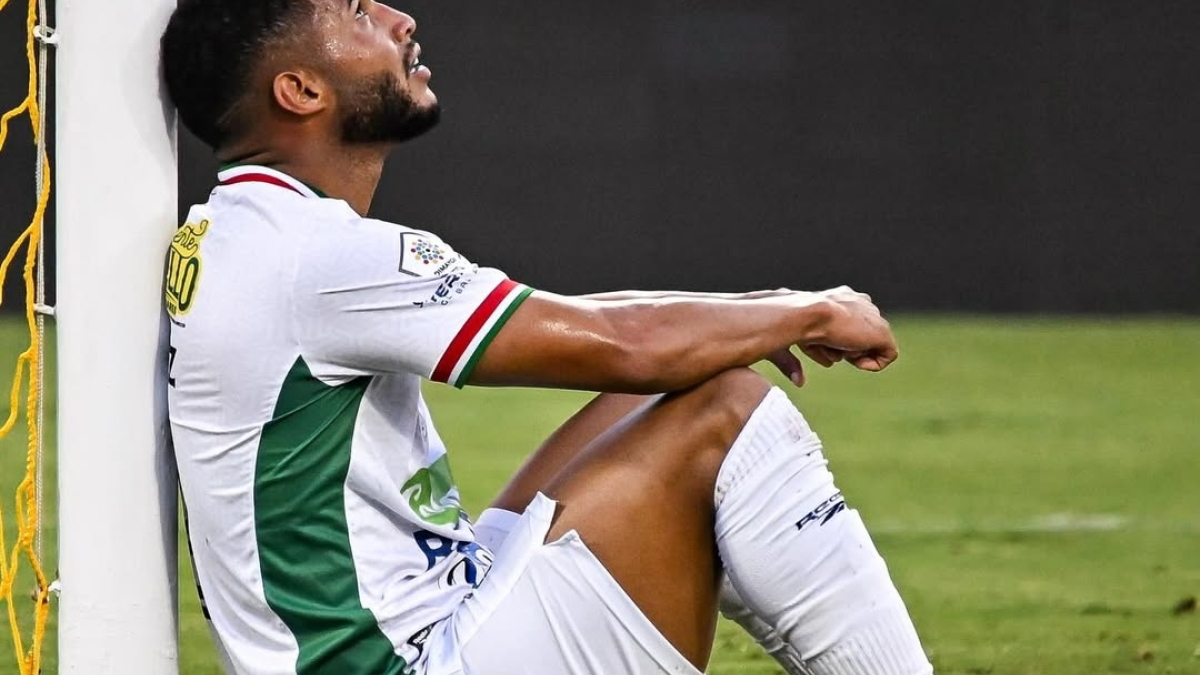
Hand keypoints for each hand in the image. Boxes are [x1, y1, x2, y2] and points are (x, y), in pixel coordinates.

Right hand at [768, 287, 897, 384]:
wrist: (807, 314)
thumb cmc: (791, 324)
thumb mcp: (794, 338)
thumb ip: (797, 358)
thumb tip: (799, 382)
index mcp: (841, 297)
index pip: (849, 322)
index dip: (837, 340)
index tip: (824, 344)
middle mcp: (860, 302)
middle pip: (861, 334)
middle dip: (846, 347)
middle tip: (830, 348)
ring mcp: (873, 317)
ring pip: (869, 345)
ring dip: (852, 354)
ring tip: (836, 348)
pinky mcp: (883, 333)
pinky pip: (887, 356)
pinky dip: (869, 364)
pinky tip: (852, 357)